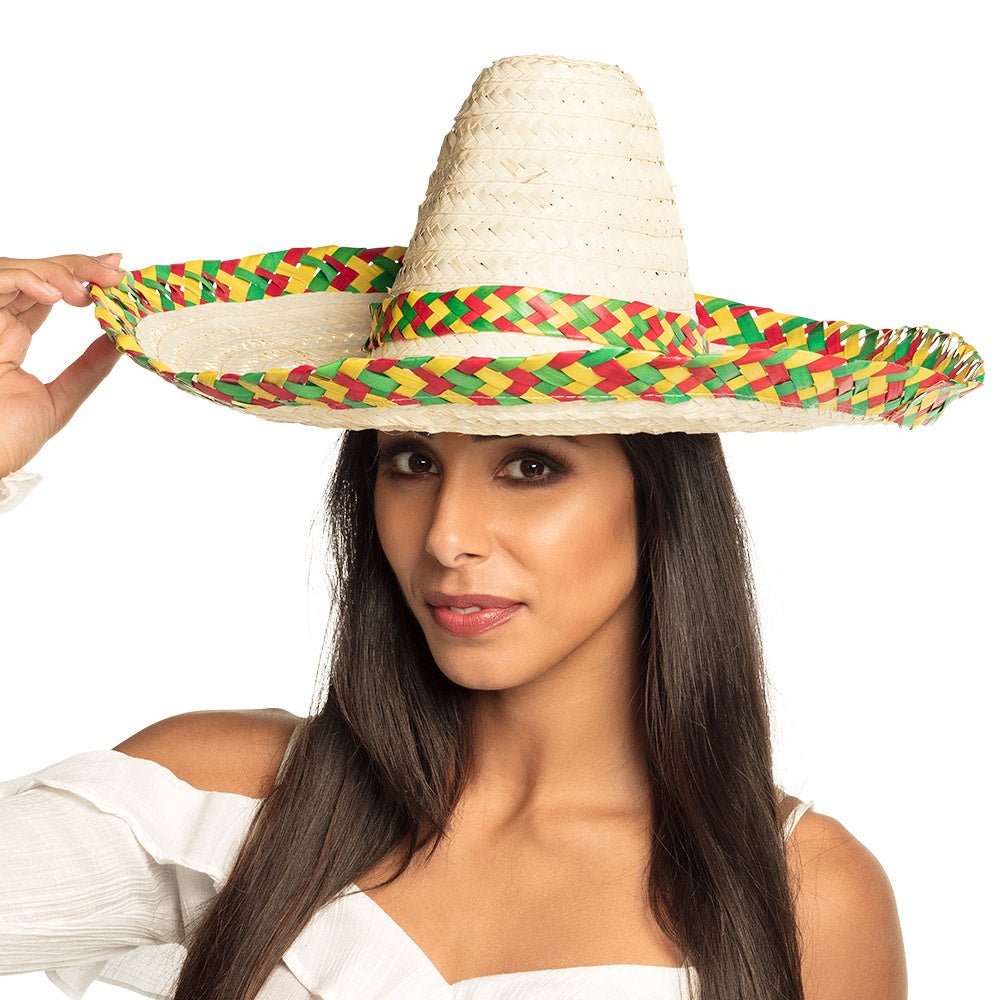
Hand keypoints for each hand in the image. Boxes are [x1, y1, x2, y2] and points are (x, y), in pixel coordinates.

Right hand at [0, 252, 125, 478]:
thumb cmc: (5, 439)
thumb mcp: (59, 399)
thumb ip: (88, 369)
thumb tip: (120, 342)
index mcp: (10, 338)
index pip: (46, 292)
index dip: (80, 277)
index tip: (118, 271)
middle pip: (34, 274)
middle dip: (78, 266)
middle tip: (116, 271)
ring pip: (15, 270)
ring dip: (57, 271)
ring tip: (90, 290)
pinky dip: (26, 280)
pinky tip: (57, 296)